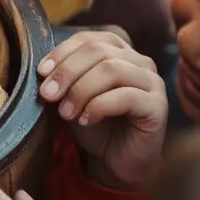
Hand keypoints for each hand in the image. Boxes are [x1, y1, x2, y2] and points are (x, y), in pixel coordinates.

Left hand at [38, 30, 166, 188]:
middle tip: (48, 95)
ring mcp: (152, 82)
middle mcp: (140, 61)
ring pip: (112, 70)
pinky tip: (85, 120)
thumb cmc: (95, 125)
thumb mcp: (72, 97)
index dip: (63, 52)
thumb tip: (43, 70)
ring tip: (66, 112)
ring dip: (81, 90)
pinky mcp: (158, 106)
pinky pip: (126, 96)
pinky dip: (99, 106)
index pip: (89, 39)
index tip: (41, 72)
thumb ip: (62, 80)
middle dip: (67, 72)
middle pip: (98, 52)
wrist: (116, 161)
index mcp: (119, 51)